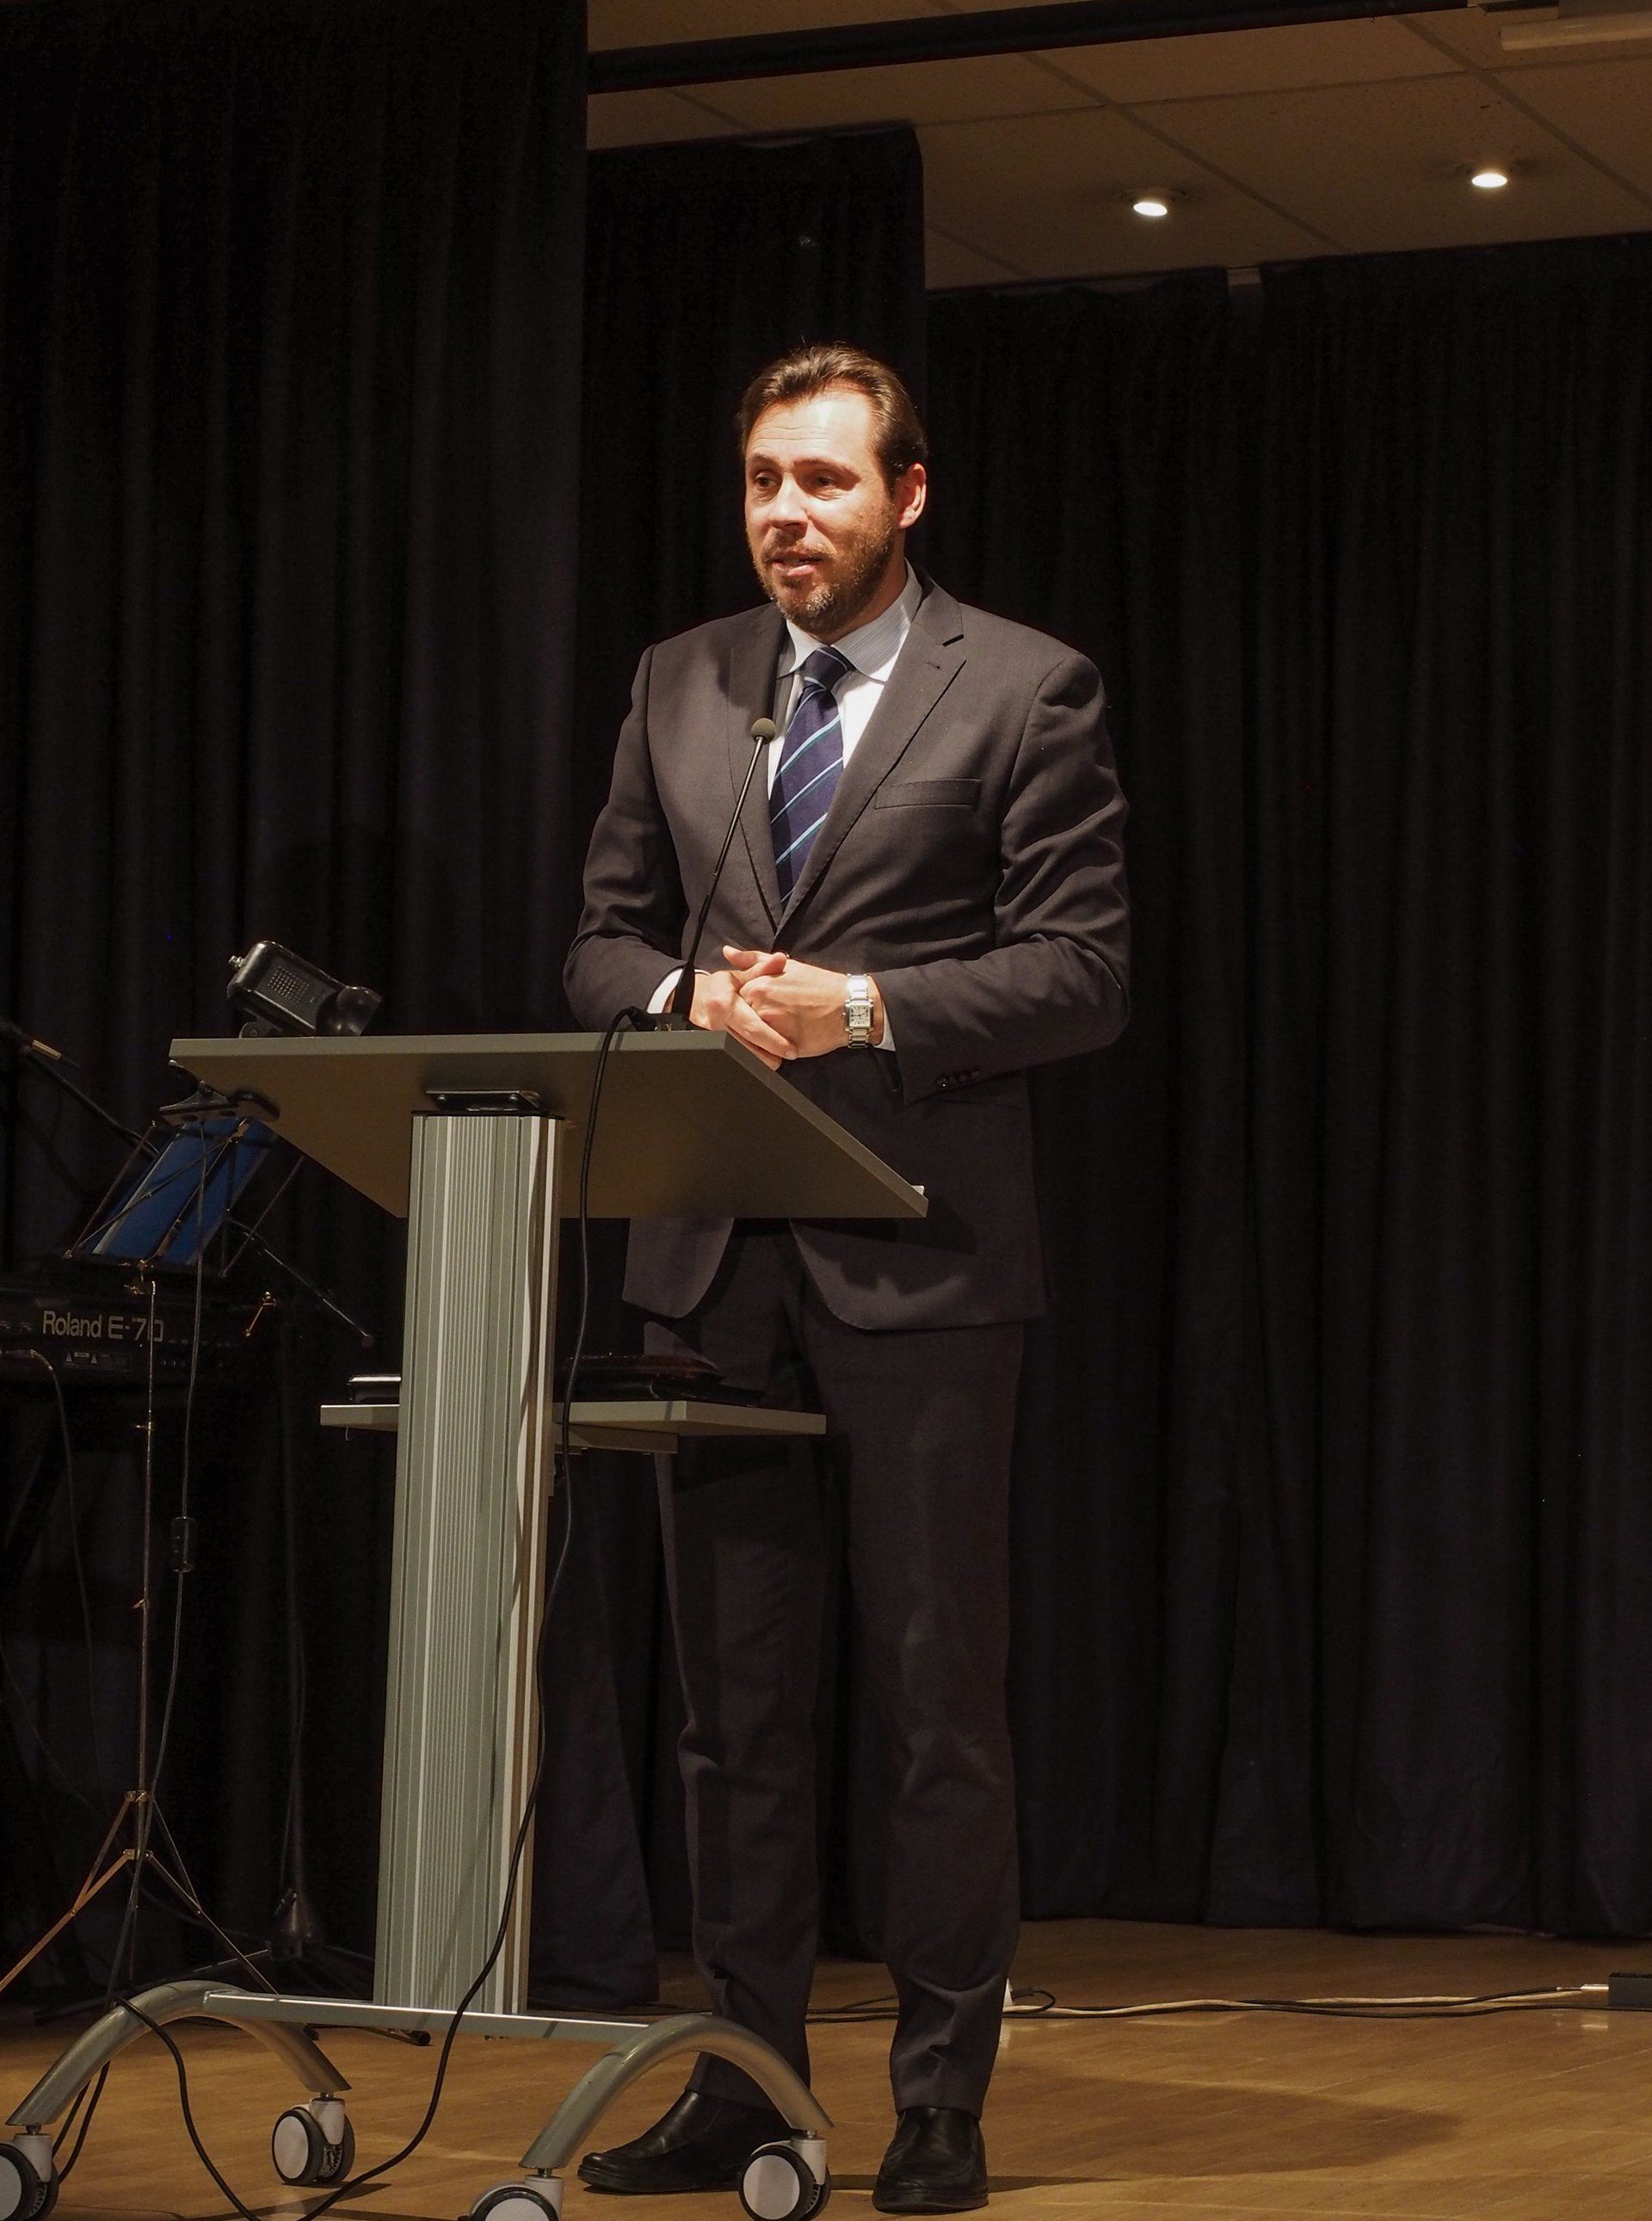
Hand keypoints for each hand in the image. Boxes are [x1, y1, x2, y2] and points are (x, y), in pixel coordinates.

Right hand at [688, 952, 791, 1068]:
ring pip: (740, 1054)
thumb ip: (763, 968)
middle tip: (789, 1056)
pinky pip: (733, 1054)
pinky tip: (763, 1059)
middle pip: (747, 1046)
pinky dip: (750, 1059)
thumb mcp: (740, 974)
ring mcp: (714, 1036)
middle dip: (770, 1054)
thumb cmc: (721, 986)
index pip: (752, 1026)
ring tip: (779, 1060)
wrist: (692, 997)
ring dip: (761, 1060)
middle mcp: (718, 1022)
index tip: (790, 1048)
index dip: (773, 1040)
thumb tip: (782, 959)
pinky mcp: (713, 1044)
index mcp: (725, 1003)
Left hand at [726, 948, 883, 1058]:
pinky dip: (770, 1051)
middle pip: (741, 1021)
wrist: (848, 1005)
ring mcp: (770, 1026)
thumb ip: (752, 960)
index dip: (746, 1008)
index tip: (762, 1010)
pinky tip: (784, 1044)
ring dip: (758, 1039)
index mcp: (757, 985)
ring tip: (781, 1033)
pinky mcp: (782, 1045)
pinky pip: (766, 1053)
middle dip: (751, 1024)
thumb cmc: (818, 986)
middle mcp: (760, 1005)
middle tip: (774, 1022)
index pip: (735, 1002)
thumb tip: (727, 952)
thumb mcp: (785, 966)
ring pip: (751, 1038)